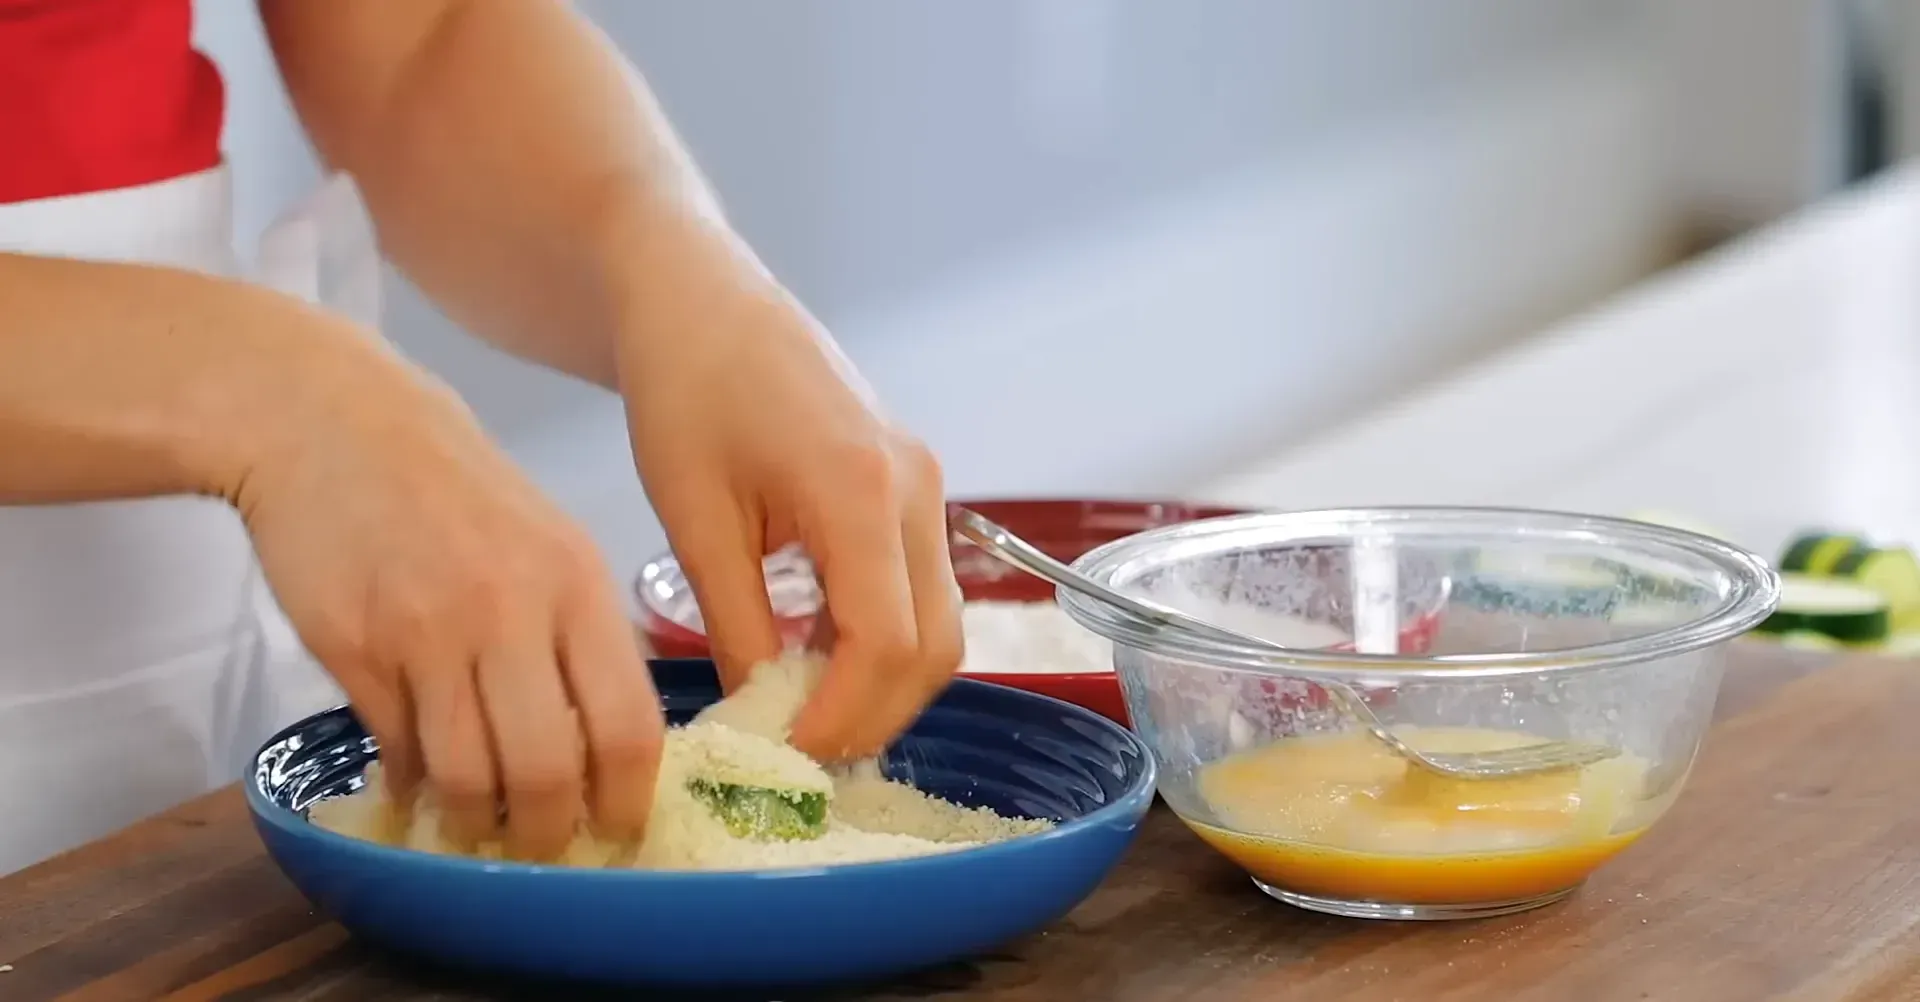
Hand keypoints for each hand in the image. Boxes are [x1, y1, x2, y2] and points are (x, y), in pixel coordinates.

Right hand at [233, 328, 662, 859]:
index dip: (628, 799)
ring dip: (474, 819)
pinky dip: (415, 780)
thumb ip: (581, 630)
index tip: (619, 827)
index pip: (628, 726)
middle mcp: (511, 612)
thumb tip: (611, 737)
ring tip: (476, 821)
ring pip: (467, 776)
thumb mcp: (549, 538)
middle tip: (539, 846)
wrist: (326, 420)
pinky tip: (419, 776)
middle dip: (546, 833)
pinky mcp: (357, 650)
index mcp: (577, 584)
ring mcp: (429, 634)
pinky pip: (399, 750)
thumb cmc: (450, 484)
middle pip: (548, 771)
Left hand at [617, 257, 963, 761]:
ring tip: (805, 715)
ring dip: (884, 684)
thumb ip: (736, 623)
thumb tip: (761, 716)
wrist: (702, 299)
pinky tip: (817, 658)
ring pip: (942, 625)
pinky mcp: (915, 487)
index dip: (844, 716)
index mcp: (859, 488)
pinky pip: (923, 589)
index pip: (886, 642)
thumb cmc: (684, 387)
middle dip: (875, 715)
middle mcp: (916, 488)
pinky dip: (882, 641)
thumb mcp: (694, 517)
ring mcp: (926, 485)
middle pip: (936, 646)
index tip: (786, 753)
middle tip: (800, 755)